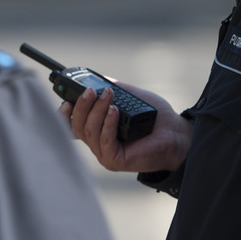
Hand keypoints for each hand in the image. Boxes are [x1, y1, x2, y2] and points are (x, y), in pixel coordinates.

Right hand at [59, 81, 191, 173]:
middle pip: (77, 126)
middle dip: (81, 106)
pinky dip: (107, 124)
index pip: (73, 123)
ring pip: (89, 132)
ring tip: (108, 96)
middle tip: (91, 91)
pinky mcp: (114, 160)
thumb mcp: (131, 98)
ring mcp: (104, 153)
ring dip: (96, 111)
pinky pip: (104, 140)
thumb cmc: (156, 118)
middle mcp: (98, 143)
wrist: (176, 134)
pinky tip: (115, 111)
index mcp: (98, 129)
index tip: (66, 99)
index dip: (64, 114)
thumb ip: (115, 89)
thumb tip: (99, 80)